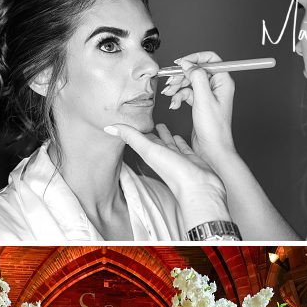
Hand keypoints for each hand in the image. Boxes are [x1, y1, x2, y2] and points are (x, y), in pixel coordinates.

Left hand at [103, 121, 229, 222]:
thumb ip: (131, 137)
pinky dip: (180, 141)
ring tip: (161, 125)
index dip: (135, 130)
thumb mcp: (149, 150)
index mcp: (151, 154)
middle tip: (145, 120)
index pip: (140, 139)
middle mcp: (163, 156)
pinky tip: (179, 136)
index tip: (130, 120)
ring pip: (168, 143)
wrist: (198, 186)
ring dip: (165, 135)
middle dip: (149, 131)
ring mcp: (176, 158)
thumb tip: (108, 128)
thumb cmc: (174, 171)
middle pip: (154, 141)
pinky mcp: (190, 159)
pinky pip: (183, 147)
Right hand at [160, 53, 236, 163]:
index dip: (194, 58)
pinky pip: (187, 93)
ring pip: (189, 82)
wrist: (212, 149)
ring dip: (177, 88)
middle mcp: (217, 86)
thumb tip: (188, 63)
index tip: (180, 64)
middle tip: (170, 83)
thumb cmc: (214, 128)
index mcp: (223, 81)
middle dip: (181, 76)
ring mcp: (208, 95)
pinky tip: (175, 105)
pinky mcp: (200, 103)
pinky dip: (179, 97)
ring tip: (170, 96)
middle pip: (196, 70)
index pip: (210, 58)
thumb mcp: (203, 99)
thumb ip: (196, 77)